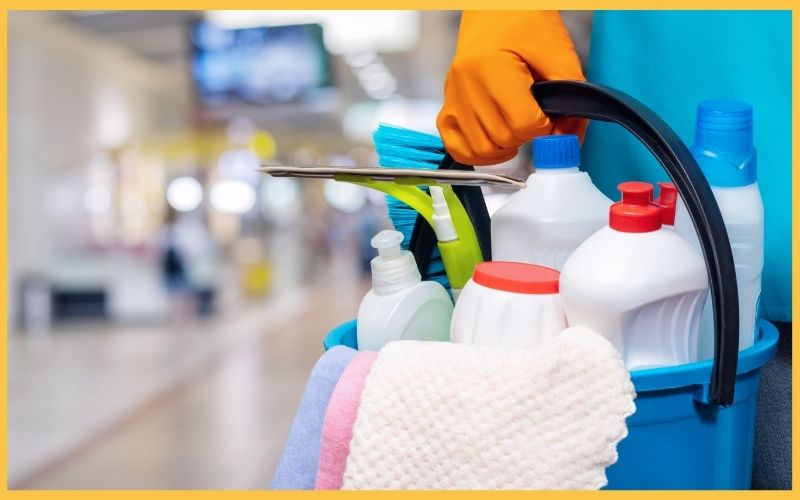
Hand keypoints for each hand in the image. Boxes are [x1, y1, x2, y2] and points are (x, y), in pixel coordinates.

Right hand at [437, 11, 587, 165]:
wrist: (497, 10)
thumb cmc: (526, 24)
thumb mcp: (558, 53)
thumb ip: (570, 97)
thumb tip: (569, 139)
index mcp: (491, 68)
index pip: (524, 123)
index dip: (544, 124)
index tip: (548, 113)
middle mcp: (466, 85)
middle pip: (503, 138)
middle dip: (526, 134)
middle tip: (535, 118)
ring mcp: (453, 98)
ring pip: (482, 149)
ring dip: (505, 147)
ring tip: (517, 128)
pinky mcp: (447, 105)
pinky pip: (456, 147)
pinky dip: (476, 153)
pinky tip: (495, 144)